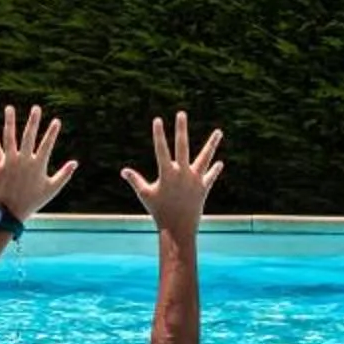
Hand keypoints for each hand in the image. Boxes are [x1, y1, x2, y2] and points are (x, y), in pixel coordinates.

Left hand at [0, 103, 78, 220]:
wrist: (10, 212)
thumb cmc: (33, 201)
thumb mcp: (52, 189)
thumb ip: (64, 175)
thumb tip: (75, 163)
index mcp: (37, 165)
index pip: (47, 144)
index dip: (52, 132)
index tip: (56, 121)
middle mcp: (23, 160)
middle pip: (28, 136)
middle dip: (33, 121)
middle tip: (36, 108)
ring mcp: (9, 162)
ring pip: (9, 137)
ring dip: (9, 122)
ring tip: (9, 108)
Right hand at [122, 111, 223, 235]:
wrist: (178, 229)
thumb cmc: (159, 212)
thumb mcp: (145, 195)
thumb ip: (135, 180)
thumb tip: (123, 171)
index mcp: (167, 174)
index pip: (161, 149)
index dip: (159, 134)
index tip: (158, 120)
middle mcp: (182, 174)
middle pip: (182, 146)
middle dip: (181, 129)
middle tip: (181, 113)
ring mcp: (195, 180)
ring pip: (205, 157)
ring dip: (212, 144)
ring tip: (219, 131)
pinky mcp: (204, 188)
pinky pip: (210, 176)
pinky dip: (215, 170)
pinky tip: (219, 163)